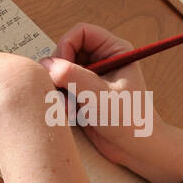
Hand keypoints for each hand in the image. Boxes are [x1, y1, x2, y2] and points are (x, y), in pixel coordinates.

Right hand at [40, 22, 165, 165]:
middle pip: (66, 50)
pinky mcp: (83, 93)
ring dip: (58, 88)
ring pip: (60, 70)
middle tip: (62, 92)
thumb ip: (73, 76)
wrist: (136, 149)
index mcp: (115, 50)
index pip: (81, 32)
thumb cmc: (130, 121)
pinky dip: (59, 99)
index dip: (66, 45)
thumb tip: (46, 63)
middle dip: (60, 72)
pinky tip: (69, 114)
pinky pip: (61, 87)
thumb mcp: (99, 96)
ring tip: (68, 108)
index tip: (61, 68)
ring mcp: (91, 76)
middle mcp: (102, 59)